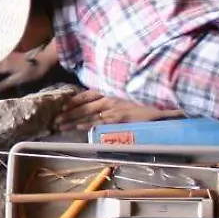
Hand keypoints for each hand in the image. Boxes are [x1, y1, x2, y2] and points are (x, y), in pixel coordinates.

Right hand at [0, 40, 56, 96]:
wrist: (44, 59)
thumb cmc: (32, 71)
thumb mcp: (18, 80)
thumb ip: (4, 85)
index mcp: (3, 64)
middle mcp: (3, 59)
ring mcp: (7, 57)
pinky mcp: (11, 56)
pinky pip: (0, 65)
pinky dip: (0, 72)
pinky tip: (4, 78)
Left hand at [53, 90, 180, 132]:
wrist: (164, 101)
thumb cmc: (148, 99)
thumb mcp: (130, 95)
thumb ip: (118, 98)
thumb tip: (107, 107)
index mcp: (112, 90)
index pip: (88, 93)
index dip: (74, 99)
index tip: (62, 105)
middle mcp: (110, 97)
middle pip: (84, 104)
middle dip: (68, 112)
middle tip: (54, 119)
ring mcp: (114, 107)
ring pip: (89, 113)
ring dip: (73, 120)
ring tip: (59, 125)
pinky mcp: (120, 117)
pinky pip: (101, 120)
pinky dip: (88, 124)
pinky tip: (78, 127)